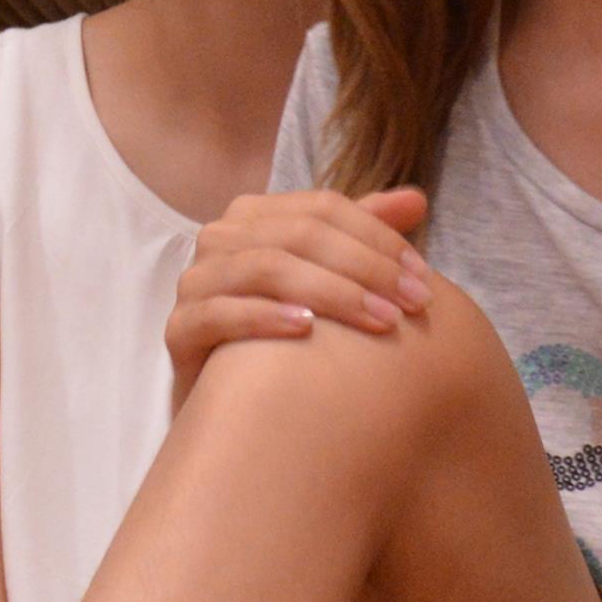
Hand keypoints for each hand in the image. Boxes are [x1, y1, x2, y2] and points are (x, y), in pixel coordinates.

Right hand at [166, 188, 433, 393]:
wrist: (232, 402)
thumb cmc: (287, 332)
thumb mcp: (328, 276)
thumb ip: (365, 235)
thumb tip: (416, 199)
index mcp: (256, 216)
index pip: (324, 208)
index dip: (378, 238)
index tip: (423, 280)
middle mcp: (220, 239)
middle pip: (299, 235)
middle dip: (365, 268)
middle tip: (411, 306)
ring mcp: (195, 283)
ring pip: (265, 268)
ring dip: (331, 292)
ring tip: (379, 322)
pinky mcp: (179, 330)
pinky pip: (218, 313)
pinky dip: (265, 317)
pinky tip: (307, 331)